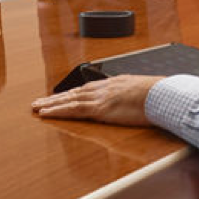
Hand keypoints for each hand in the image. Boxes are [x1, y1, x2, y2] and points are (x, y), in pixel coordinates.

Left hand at [31, 74, 162, 125]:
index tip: (61, 97)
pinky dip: (57, 111)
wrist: (162, 95)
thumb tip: (135, 103)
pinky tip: (45, 114)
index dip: (72, 94)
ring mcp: (100, 97)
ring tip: (36, 108)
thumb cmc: (158, 96)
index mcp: (113, 84)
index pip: (87, 89)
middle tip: (39, 102)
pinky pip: (73, 110)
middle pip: (73, 93)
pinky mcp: (99, 109)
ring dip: (51, 104)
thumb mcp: (143, 93)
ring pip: (68, 100)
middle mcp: (103, 88)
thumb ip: (133, 97)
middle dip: (56, 98)